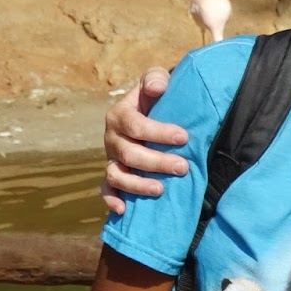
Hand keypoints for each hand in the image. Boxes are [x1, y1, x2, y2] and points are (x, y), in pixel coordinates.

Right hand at [100, 67, 188, 215]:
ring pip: (116, 175)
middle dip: (156, 162)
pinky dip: (111, 200)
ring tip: (161, 189)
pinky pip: (107, 189)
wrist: (150, 109)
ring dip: (137, 185)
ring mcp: (112, 158)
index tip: (184, 137)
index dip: (159, 133)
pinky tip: (123, 210)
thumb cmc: (156, 95)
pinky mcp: (114, 174)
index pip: (136, 126)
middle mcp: (112, 138)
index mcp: (120, 115)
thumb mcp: (155, 80)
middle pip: (129, 154)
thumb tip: (157, 88)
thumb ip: (155, 79)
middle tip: (183, 167)